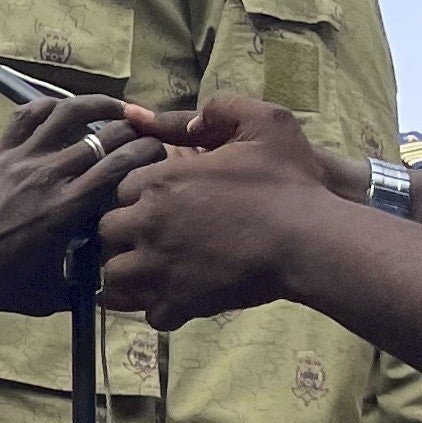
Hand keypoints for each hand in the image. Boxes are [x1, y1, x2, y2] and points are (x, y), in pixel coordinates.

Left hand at [0, 92, 161, 316]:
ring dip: (98, 105)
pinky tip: (63, 110)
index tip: (160, 157)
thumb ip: (84, 287)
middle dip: (133, 132)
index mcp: (67, 209)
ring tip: (116, 109)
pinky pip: (26, 115)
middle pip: (104, 136)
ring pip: (67, 113)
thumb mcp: (49, 296)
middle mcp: (49, 176)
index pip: (122, 166)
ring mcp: (20, 160)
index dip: (149, 154)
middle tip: (144, 136)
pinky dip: (49, 106)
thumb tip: (113, 285)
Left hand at [95, 95, 347, 327]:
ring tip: (158, 268)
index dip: (141, 193)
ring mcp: (160, 267)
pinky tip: (181, 297)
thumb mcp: (265, 123)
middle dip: (128, 231)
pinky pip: (150, 313)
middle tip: (157, 234)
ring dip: (133, 272)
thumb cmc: (289, 182)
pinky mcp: (179, 303)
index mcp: (161, 181)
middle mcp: (150, 223)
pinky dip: (162, 308)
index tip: (165, 200)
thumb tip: (188, 120)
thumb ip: (220, 109)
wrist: (311, 241)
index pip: (121, 187)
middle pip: (110, 230)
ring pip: (117, 275)